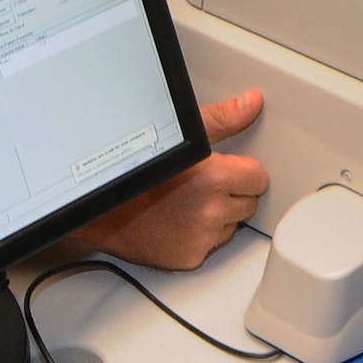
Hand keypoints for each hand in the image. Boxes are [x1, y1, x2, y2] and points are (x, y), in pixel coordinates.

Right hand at [68, 90, 268, 270]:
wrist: (103, 210)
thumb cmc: (134, 172)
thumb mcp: (180, 136)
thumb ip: (223, 120)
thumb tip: (250, 104)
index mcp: (213, 177)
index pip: (258, 178)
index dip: (243, 171)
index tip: (226, 170)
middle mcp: (211, 211)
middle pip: (249, 203)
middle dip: (232, 193)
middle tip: (201, 185)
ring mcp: (202, 238)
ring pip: (231, 224)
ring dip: (217, 215)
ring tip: (187, 202)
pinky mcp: (192, 258)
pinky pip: (212, 245)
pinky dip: (201, 236)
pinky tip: (180, 221)